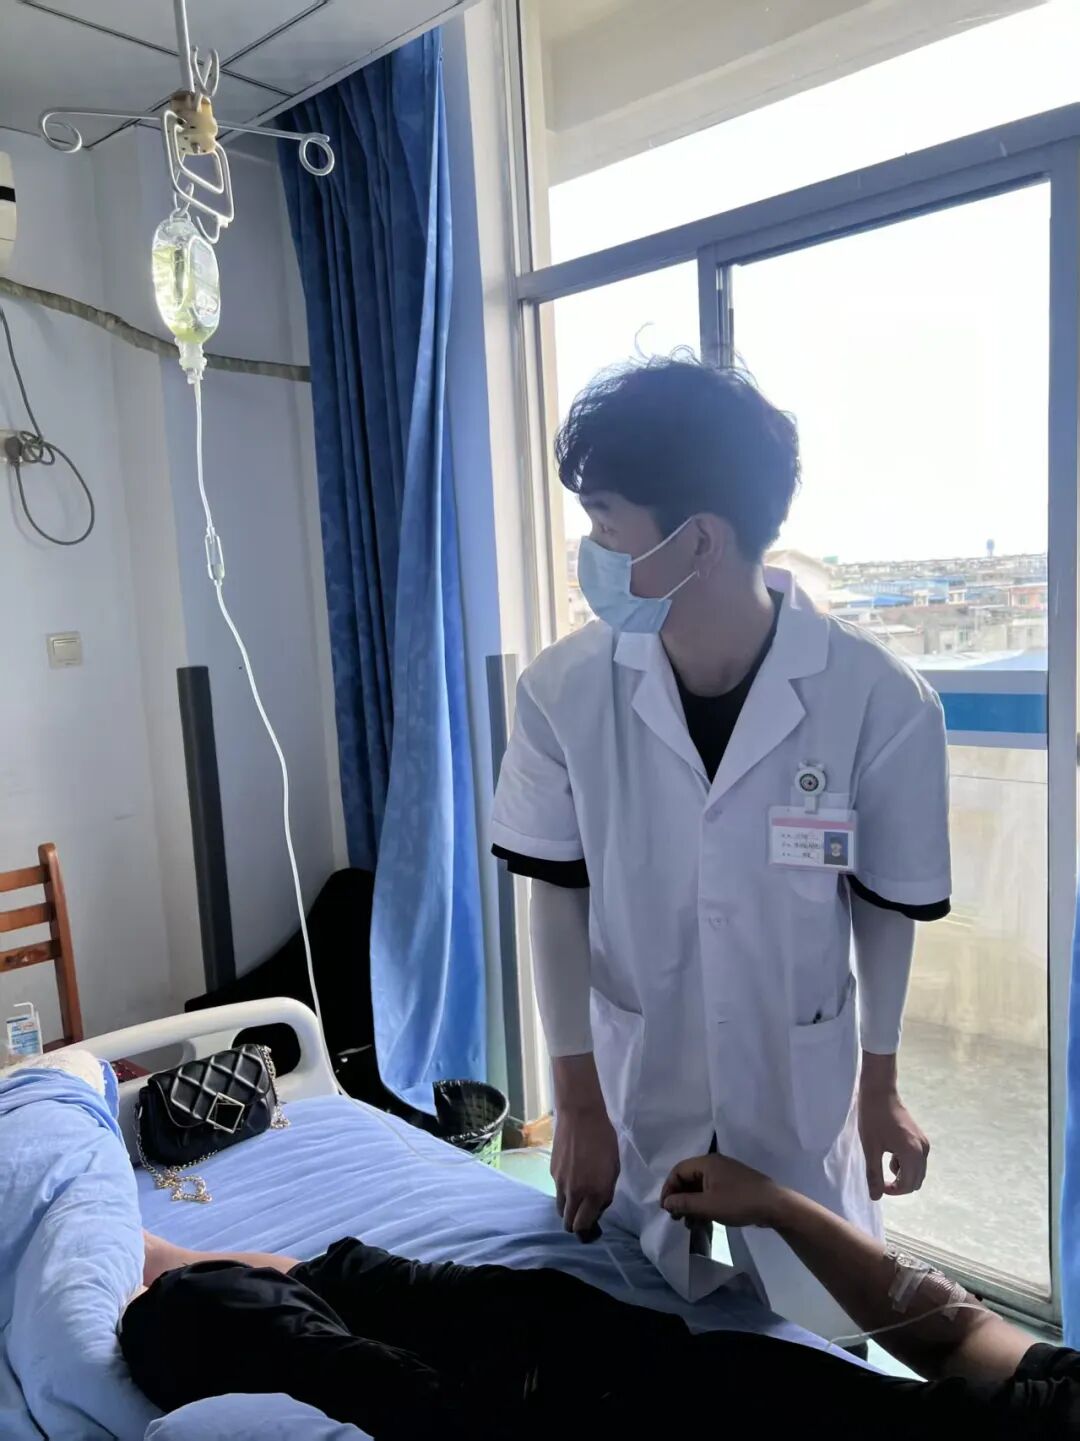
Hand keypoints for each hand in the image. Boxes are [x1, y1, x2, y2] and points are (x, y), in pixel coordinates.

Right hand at [551, 1102, 619, 1236]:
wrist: (580, 1116)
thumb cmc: (604, 1140)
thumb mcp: (614, 1168)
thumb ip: (606, 1193)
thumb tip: (596, 1208)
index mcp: (595, 1193)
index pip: (583, 1225)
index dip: (587, 1230)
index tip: (593, 1228)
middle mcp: (575, 1192)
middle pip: (567, 1223)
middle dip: (575, 1224)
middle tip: (584, 1216)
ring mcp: (560, 1183)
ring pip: (560, 1208)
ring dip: (568, 1209)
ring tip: (577, 1198)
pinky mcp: (552, 1172)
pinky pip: (557, 1190)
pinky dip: (564, 1191)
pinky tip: (573, 1176)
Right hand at [660, 1153, 782, 1228]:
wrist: (774, 1206)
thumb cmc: (738, 1202)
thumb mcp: (707, 1205)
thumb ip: (684, 1203)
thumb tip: (667, 1202)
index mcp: (707, 1163)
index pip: (678, 1171)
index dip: (669, 1189)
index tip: (665, 1208)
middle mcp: (715, 1164)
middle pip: (688, 1178)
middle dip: (679, 1198)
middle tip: (675, 1217)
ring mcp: (726, 1175)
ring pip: (700, 1187)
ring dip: (691, 1204)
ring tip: (688, 1223)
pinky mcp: (734, 1185)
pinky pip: (712, 1192)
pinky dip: (704, 1204)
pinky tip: (702, 1220)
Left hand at [859, 1087, 929, 1199]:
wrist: (879, 1091)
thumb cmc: (872, 1118)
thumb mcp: (870, 1148)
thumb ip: (874, 1174)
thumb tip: (876, 1197)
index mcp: (912, 1153)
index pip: (908, 1185)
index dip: (893, 1191)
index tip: (879, 1186)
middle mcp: (923, 1150)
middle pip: (916, 1180)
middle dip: (899, 1184)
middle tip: (880, 1177)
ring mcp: (924, 1143)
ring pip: (917, 1171)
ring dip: (902, 1173)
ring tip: (884, 1159)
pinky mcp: (921, 1138)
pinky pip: (917, 1160)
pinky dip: (905, 1163)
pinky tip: (890, 1152)